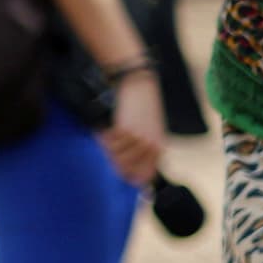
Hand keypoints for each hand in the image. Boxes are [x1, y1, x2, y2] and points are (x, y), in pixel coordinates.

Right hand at [95, 69, 165, 185]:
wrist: (140, 86)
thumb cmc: (142, 108)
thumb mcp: (149, 131)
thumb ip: (143, 152)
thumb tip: (131, 175)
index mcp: (159, 148)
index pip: (144, 175)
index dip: (129, 177)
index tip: (121, 176)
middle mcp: (151, 147)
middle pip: (124, 168)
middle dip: (113, 160)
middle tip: (110, 147)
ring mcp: (138, 140)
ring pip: (114, 156)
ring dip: (108, 146)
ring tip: (110, 134)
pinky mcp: (125, 131)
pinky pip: (108, 143)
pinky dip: (103, 136)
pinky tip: (106, 127)